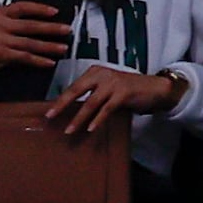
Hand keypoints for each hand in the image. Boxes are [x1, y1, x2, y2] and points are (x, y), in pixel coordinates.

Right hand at [0, 0, 73, 86]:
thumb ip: (9, 23)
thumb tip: (37, 24)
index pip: (22, 7)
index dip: (40, 8)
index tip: (55, 11)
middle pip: (30, 25)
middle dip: (51, 28)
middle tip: (67, 30)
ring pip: (30, 42)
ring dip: (49, 46)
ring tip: (63, 48)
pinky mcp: (0, 54)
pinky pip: (24, 57)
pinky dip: (38, 60)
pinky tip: (49, 62)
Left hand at [41, 65, 185, 141]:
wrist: (155, 88)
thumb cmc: (129, 90)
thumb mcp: (107, 88)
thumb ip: (92, 94)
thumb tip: (70, 110)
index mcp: (95, 72)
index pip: (73, 87)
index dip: (60, 100)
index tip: (48, 113)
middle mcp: (102, 74)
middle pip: (77, 91)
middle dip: (62, 105)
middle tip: (50, 118)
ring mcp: (113, 83)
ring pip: (90, 102)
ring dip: (79, 118)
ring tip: (69, 130)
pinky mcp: (123, 93)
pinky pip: (106, 109)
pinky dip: (97, 120)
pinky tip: (91, 129)